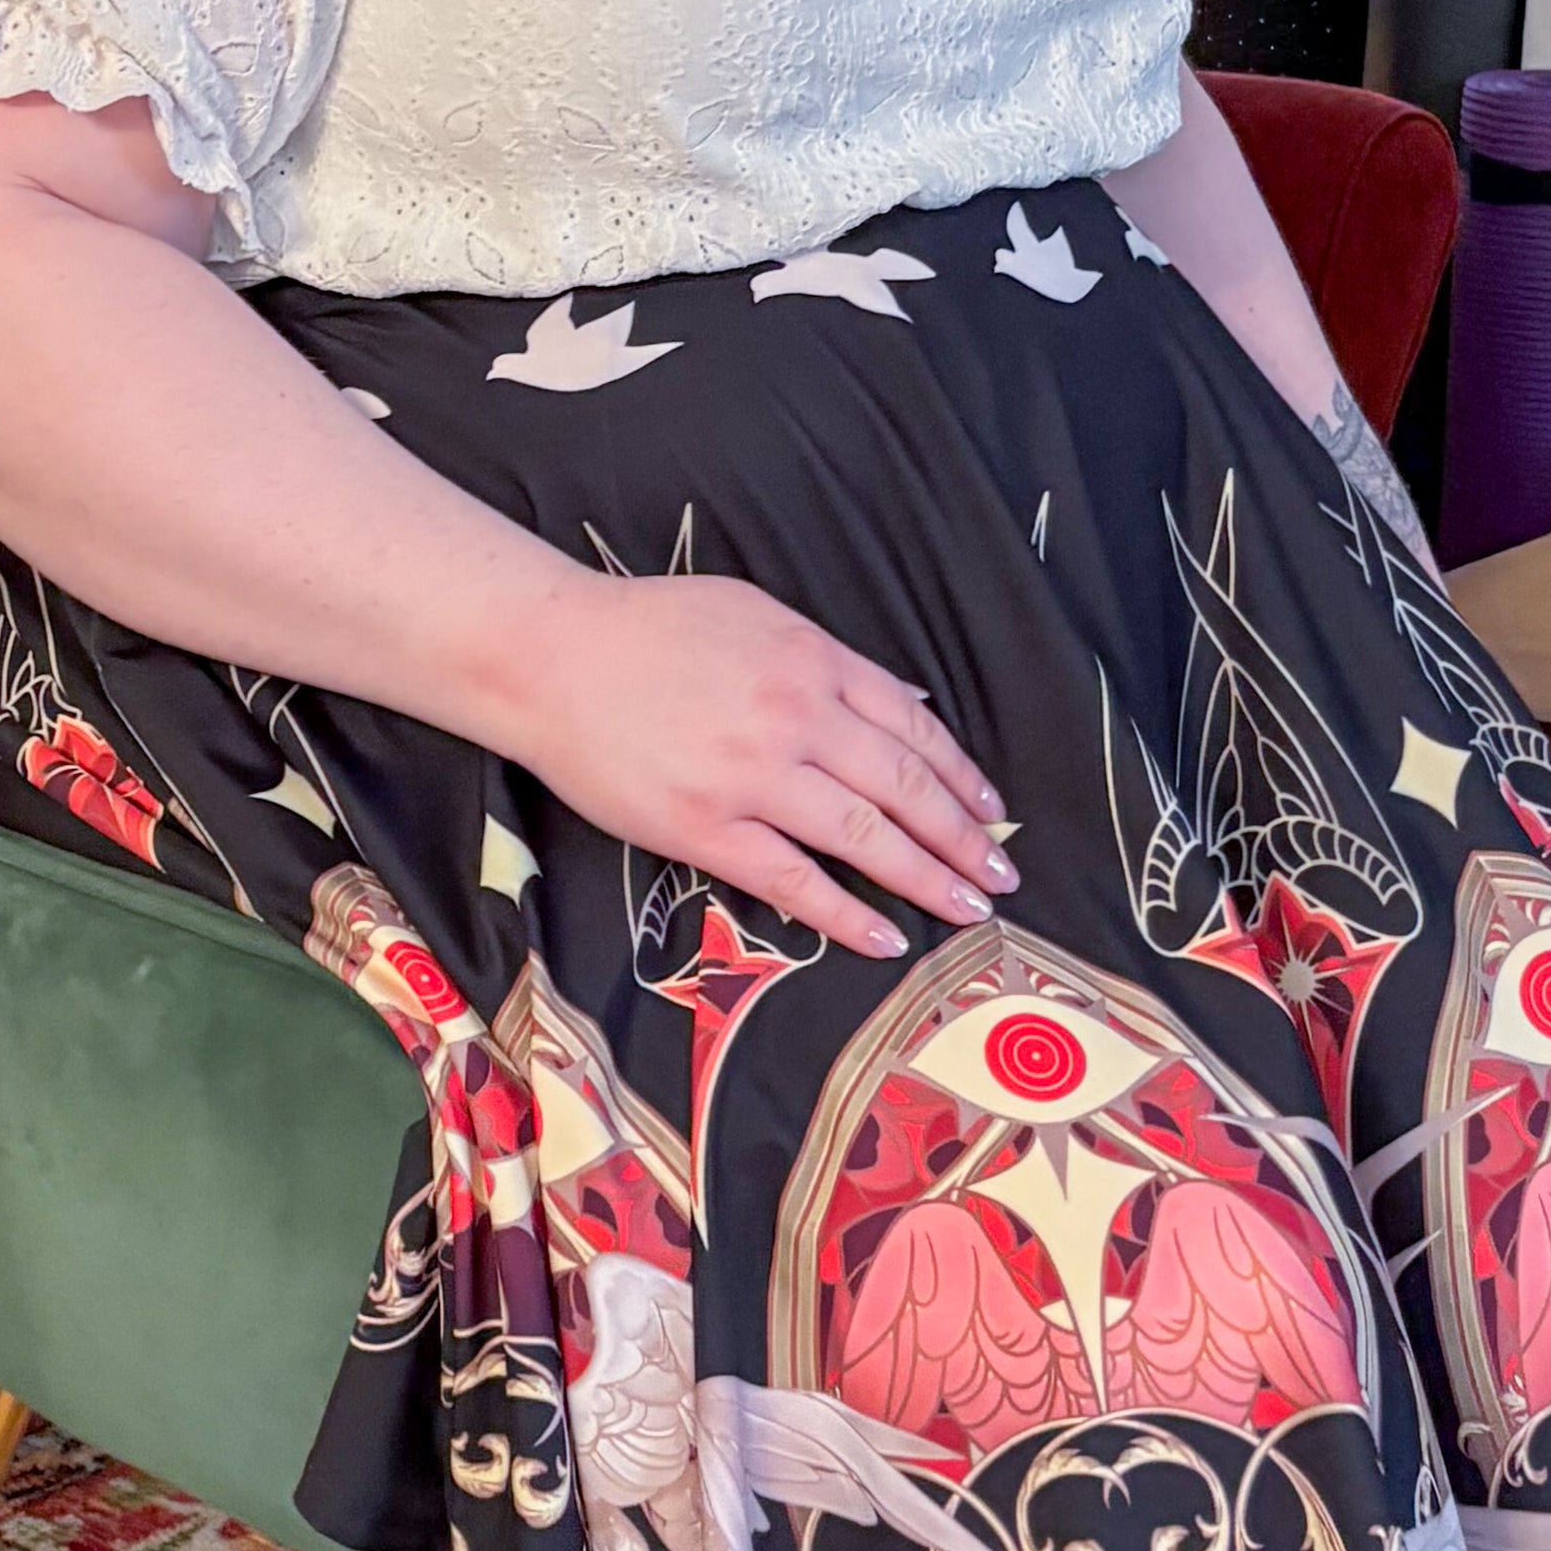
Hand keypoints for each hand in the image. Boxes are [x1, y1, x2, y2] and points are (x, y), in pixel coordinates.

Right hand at [504, 576, 1015, 957]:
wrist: (550, 654)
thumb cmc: (646, 627)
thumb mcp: (754, 613)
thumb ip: (828, 660)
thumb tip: (902, 697)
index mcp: (813, 660)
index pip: (912, 725)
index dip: (958, 774)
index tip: (990, 809)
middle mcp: (796, 718)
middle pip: (905, 786)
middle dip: (962, 837)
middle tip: (1000, 877)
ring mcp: (753, 777)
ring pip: (866, 837)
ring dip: (927, 878)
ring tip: (967, 910)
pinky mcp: (705, 828)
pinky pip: (794, 880)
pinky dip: (848, 913)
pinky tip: (887, 937)